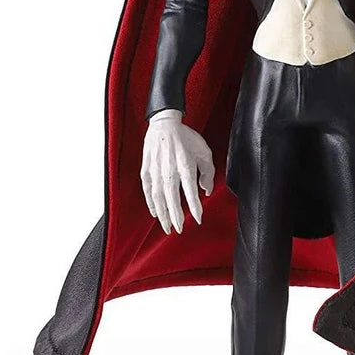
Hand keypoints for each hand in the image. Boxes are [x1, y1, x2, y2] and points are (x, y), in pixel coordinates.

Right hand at [140, 110, 214, 233]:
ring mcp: (155, 171)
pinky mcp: (146, 171)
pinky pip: (148, 191)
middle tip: (180, 230)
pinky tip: (155, 213)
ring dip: (162, 215)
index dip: (194, 207)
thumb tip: (206, 191)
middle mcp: (169, 170)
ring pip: (158, 198)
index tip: (198, 219)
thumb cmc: (186, 138)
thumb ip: (208, 172)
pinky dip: (151, 203)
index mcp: (185, 165)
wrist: (164, 125)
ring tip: (167, 227)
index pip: (190, 192)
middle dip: (176, 217)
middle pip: (171, 199)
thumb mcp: (204, 151)